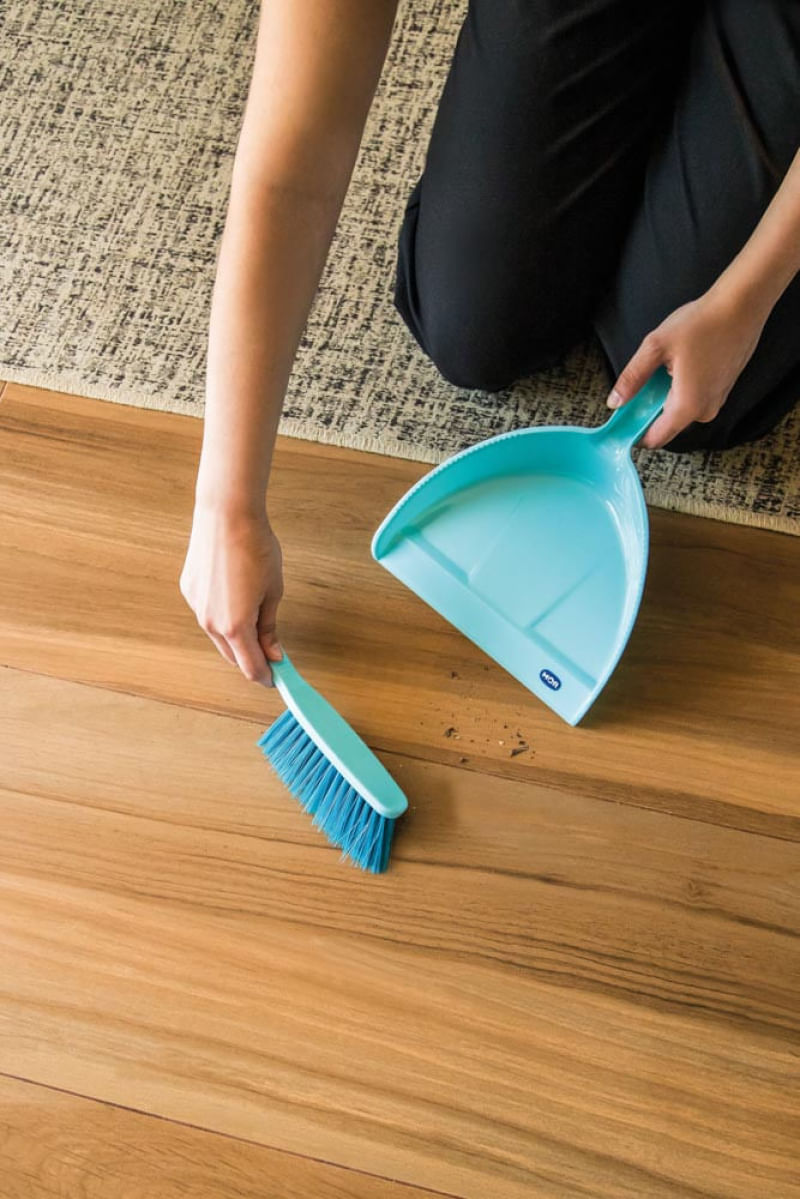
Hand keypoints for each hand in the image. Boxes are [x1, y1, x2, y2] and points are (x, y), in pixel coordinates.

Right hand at [179, 503, 283, 684]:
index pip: (251, 667)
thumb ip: (270, 626)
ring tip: (257, 622)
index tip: (278, 679)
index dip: (266, 677)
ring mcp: (196, 606)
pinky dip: (222, 617)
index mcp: (235, 626)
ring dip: (236, 638)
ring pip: (218, 636)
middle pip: (232, 656)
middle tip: (271, 653)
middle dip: (252, 658)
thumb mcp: (273, 591)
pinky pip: (208, 614)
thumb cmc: (255, 547)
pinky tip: (236, 599)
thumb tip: (274, 652)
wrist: (227, 514)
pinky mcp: (189, 591)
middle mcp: (210, 622)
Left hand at [606, 287, 768, 447]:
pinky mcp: (722, 390)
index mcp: (688, 406)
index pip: (655, 439)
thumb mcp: (656, 347)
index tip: (622, 424)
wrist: (741, 306)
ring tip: (666, 365)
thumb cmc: (703, 323)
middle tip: (645, 379)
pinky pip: (694, 398)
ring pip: (679, 409)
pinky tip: (681, 363)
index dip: (635, 434)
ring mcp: (717, 401)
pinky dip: (681, 387)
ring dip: (665, 395)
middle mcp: (705, 410)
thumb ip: (632, 377)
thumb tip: (615, 400)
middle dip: (650, 408)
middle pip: (666, 424)